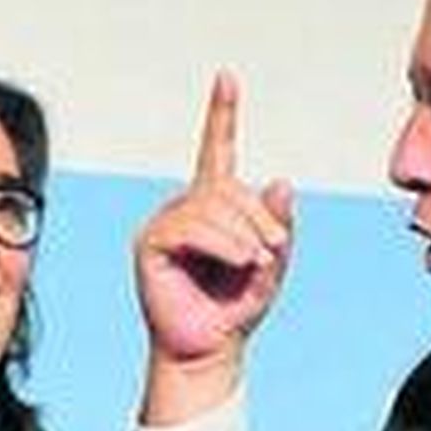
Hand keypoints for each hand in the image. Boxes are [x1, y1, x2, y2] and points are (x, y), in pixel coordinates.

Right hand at [136, 71, 293, 424]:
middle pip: (226, 186)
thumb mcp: (271, 265)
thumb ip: (278, 226)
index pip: (216, 153)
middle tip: (274, 250)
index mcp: (212, 208)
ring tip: (256, 262)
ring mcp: (164, 225)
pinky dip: (222, 243)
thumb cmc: (235, 311)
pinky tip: (238, 261)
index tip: (226, 78)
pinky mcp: (150, 244)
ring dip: (243, 233)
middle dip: (258, 216)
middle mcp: (184, 209)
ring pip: (210, 205)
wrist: (210, 352)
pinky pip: (190, 227)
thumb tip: (280, 182)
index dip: (221, 115)